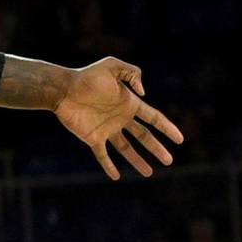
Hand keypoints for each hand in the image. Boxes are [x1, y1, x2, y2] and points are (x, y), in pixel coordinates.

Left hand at [54, 57, 183, 178]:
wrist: (62, 88)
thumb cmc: (85, 76)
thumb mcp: (111, 66)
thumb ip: (131, 73)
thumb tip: (143, 94)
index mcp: (127, 103)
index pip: (153, 118)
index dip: (167, 128)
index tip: (179, 139)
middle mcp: (119, 118)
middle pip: (143, 136)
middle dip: (156, 148)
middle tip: (169, 161)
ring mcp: (106, 128)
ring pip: (126, 148)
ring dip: (138, 160)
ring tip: (149, 173)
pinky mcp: (92, 137)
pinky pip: (103, 154)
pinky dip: (109, 165)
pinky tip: (116, 176)